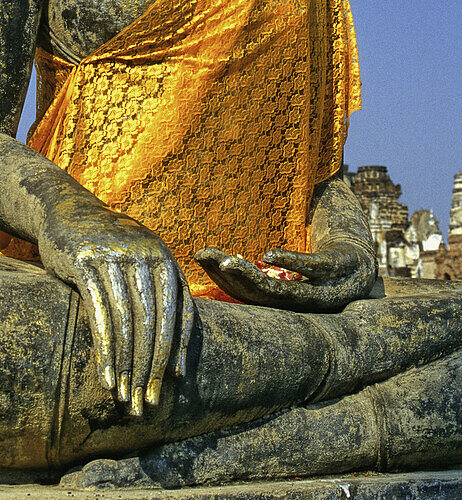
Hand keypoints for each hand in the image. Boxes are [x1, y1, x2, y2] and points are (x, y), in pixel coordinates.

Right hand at [38, 200, 193, 414]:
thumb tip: (177, 364)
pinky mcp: (84, 260)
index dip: (175, 352)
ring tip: (124, 397)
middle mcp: (144, 254)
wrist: (66, 210)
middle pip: (154, 321)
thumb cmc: (109, 249)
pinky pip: (100, 313)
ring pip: (127, 321)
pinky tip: (105, 377)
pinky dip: (105, 350)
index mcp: (164, 258)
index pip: (178, 313)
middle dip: (150, 367)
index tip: (169, 386)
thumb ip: (160, 301)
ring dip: (127, 365)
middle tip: (144, 403)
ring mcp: (114, 255)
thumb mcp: (140, 265)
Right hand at [194, 240, 376, 311]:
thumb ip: (263, 276)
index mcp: (289, 307)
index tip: (201, 257)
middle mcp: (306, 306)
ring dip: (253, 277)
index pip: (249, 297)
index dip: (223, 280)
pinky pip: (315, 268)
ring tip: (228, 261)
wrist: (361, 261)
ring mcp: (326, 290)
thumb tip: (222, 266)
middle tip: (207, 257)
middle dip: (231, 278)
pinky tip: (269, 255)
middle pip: (262, 296)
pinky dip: (292, 263)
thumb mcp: (290, 276)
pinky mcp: (340, 268)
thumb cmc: (318, 269)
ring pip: (285, 290)